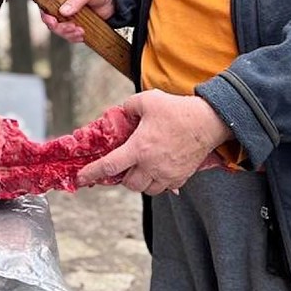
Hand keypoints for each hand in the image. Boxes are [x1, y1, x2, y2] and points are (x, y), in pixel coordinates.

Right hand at [39, 0, 113, 43]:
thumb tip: (63, 12)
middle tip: (72, 28)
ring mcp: (68, 17)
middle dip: (60, 28)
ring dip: (68, 34)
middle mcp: (61, 6)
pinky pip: (70, 35)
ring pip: (60, 30)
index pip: (45, 6)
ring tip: (81, 32)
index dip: (46, 16)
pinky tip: (83, 36)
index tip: (52, 22)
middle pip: (52, 22)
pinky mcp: (77, 25)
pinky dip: (74, 38)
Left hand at [76, 91, 232, 194]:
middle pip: (128, 184)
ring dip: (140, 181)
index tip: (81, 178)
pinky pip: (164, 188)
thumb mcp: (147, 100)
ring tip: (142, 167)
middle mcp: (152, 165)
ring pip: (146, 189)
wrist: (208, 122)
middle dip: (123, 177)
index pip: (110, 166)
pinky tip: (158, 169)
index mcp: (139, 148)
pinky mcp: (181, 178)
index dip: (92, 173)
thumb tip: (120, 114)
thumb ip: (128, 107)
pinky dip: (157, 182)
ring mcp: (167, 174)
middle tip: (125, 164)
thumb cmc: (177, 110)